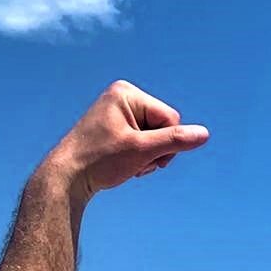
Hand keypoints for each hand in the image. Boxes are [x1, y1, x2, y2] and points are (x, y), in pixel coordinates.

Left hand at [45, 80, 209, 201]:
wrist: (67, 177)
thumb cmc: (100, 161)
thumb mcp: (142, 151)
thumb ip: (175, 141)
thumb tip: (204, 134)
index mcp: (126, 93)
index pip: (170, 118)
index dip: (165, 144)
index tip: (144, 158)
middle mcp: (122, 96)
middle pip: (163, 126)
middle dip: (155, 150)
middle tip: (135, 164)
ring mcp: (117, 110)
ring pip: (155, 136)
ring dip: (148, 156)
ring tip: (127, 164)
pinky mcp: (115, 125)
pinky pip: (142, 139)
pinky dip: (139, 155)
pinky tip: (123, 163)